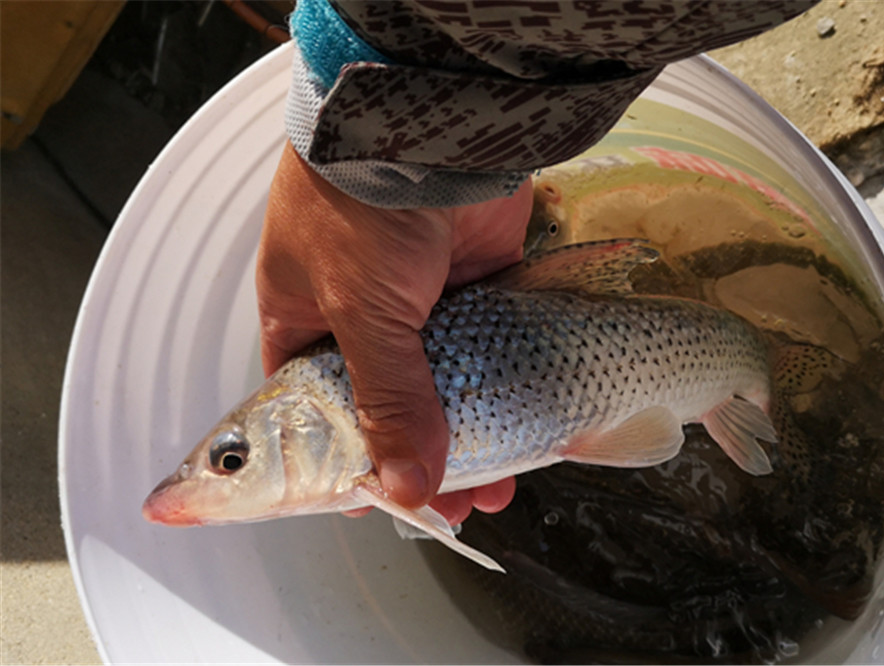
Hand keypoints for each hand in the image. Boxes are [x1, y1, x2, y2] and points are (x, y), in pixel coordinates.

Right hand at [257, 141, 529, 522]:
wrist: (432, 127)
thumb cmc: (361, 208)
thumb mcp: (359, 313)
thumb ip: (388, 401)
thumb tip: (408, 485)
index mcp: (305, 318)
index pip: (315, 410)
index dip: (339, 460)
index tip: (368, 501)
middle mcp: (362, 315)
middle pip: (386, 408)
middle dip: (412, 462)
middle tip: (441, 508)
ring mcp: (423, 302)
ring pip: (444, 389)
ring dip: (462, 439)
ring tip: (486, 490)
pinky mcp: (478, 287)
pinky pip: (489, 357)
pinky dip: (500, 397)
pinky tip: (518, 437)